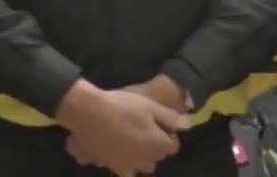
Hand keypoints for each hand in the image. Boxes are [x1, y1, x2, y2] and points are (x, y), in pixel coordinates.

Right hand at [57, 81, 189, 175]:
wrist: (89, 113)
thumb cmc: (123, 106)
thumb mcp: (151, 106)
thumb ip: (171, 118)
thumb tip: (187, 127)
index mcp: (157, 144)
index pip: (173, 147)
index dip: (169, 135)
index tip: (162, 126)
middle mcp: (145, 159)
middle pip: (158, 157)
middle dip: (157, 147)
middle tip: (147, 131)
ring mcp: (128, 166)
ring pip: (143, 167)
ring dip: (143, 158)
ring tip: (134, 143)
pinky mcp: (111, 167)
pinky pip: (125, 174)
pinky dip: (127, 168)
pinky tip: (122, 155)